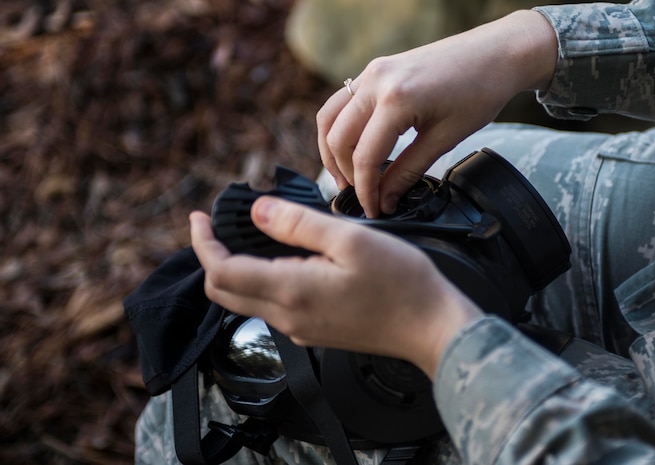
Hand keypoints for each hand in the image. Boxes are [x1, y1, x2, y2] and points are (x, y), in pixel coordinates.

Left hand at [190, 197, 482, 378]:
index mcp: (291, 290)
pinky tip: (281, 259)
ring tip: (247, 235)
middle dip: (211, 257)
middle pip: (225, 292)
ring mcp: (300, 329)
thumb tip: (257, 210)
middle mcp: (288, 316)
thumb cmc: (400, 282)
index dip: (202, 243)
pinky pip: (271, 307)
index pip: (222, 271)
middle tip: (215, 227)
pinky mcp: (314, 331)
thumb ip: (297, 224)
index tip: (198, 218)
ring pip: (246, 300)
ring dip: (235, 269)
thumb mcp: (349, 239)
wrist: (431, 328)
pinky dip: (259, 281)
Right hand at [317, 10, 556, 217]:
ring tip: (348, 176)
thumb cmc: (480, 90)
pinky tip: (353, 146)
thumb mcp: (445, 139)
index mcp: (396, 100)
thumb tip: (385, 199)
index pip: (364, 157)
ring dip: (333, 150)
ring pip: (329, 118)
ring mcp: (372, 71)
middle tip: (362, 196)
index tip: (373, 210)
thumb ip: (408, 171)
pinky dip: (340, 128)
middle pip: (337, 138)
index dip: (365, 190)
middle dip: (346, 173)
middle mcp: (376, 81)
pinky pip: (341, 102)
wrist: (496, 53)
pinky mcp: (375, 69)